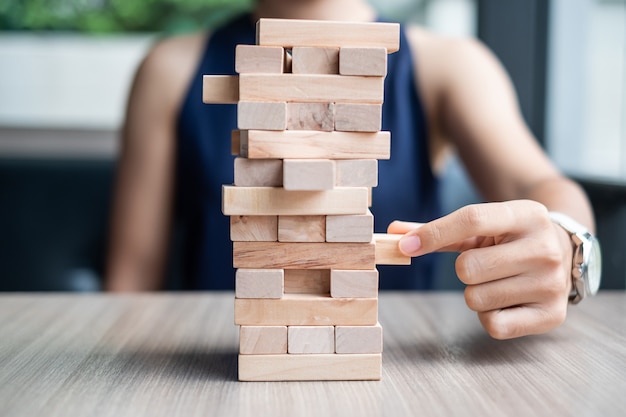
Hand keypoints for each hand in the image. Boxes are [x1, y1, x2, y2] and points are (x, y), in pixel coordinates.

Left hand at [388, 200, 572, 338]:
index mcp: (526, 214)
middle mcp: (545, 247)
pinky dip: (489, 316)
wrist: (562, 250)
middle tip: (484, 265)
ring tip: (499, 281)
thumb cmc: (510, 237)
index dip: (433, 234)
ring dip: (476, 293)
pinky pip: (493, 325)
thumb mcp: (483, 225)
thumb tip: (394, 233)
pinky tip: (507, 300)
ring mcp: (552, 283)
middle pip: (467, 267)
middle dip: (464, 269)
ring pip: (476, 298)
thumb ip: (439, 229)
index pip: (472, 220)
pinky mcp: (552, 315)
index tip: (407, 246)